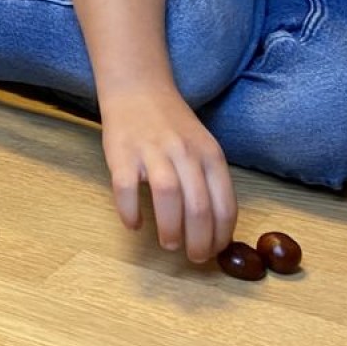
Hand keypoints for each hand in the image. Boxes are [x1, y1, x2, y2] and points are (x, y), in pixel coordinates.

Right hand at [100, 87, 238, 263]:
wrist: (138, 88)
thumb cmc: (173, 125)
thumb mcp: (203, 146)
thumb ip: (210, 180)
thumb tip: (216, 229)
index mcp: (210, 154)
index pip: (224, 205)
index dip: (221, 236)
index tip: (213, 252)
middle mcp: (185, 152)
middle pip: (199, 207)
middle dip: (199, 241)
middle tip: (193, 257)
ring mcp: (152, 151)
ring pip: (168, 197)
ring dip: (171, 229)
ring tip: (169, 244)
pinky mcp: (122, 153)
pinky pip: (126, 189)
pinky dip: (131, 212)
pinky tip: (134, 224)